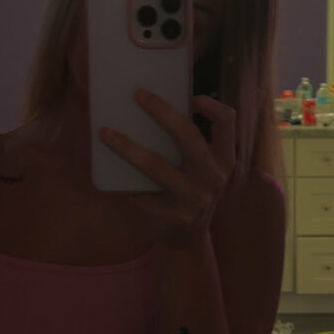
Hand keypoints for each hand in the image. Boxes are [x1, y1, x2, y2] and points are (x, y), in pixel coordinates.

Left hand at [100, 89, 239, 248]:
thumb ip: (193, 145)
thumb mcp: (203, 168)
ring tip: (106, 133)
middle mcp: (214, 176)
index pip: (227, 121)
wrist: (190, 238)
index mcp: (225, 159)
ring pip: (156, 165)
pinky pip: (142, 194)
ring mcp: (196, 198)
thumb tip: (154, 108)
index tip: (189, 97)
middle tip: (137, 95)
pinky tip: (107, 178)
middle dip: (161, 111)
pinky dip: (123, 185)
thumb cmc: (191, 191)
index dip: (210, 104)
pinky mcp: (176, 215)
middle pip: (188, 135)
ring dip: (127, 147)